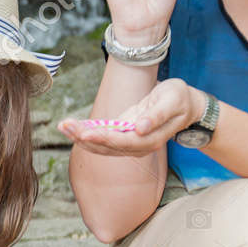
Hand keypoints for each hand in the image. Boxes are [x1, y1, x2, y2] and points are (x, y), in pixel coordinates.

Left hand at [58, 79, 200, 155]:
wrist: (184, 105)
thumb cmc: (179, 100)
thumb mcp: (172, 102)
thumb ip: (157, 116)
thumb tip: (139, 129)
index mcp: (149, 140)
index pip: (123, 142)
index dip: (104, 139)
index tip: (86, 134)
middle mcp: (137, 145)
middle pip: (107, 146)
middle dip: (85, 137)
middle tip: (65, 126)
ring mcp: (128, 142)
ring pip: (101, 144)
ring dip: (80, 136)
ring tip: (63, 126)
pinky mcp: (122, 134)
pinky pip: (101, 136)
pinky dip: (86, 131)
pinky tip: (71, 126)